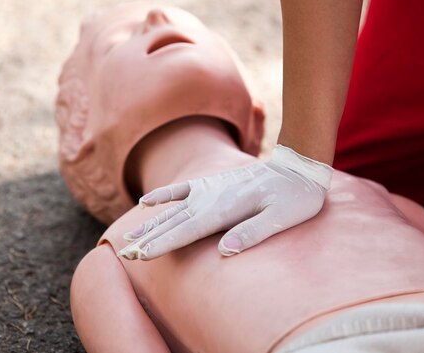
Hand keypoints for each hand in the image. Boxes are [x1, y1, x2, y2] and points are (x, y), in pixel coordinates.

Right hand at [118, 145, 332, 259]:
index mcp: (225, 209)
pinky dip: (163, 194)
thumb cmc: (294, 197)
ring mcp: (209, 190)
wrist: (298, 168)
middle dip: (148, 239)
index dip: (162, 244)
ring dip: (150, 224)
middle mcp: (211, 199)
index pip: (187, 231)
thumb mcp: (282, 218)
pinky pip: (182, 189)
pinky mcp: (212, 185)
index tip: (140, 255)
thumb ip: (252, 232)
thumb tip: (224, 250)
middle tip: (125, 253)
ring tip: (128, 237)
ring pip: (172, 210)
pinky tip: (145, 202)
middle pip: (173, 223)